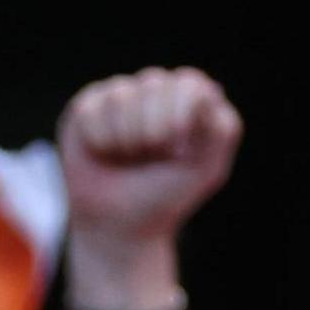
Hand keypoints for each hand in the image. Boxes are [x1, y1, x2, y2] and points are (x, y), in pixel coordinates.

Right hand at [58, 67, 242, 255]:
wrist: (117, 226)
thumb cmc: (165, 196)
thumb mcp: (205, 168)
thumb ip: (221, 129)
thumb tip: (203, 95)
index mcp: (193, 100)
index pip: (189, 84)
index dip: (178, 113)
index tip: (173, 150)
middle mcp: (158, 91)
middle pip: (154, 84)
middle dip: (151, 131)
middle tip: (148, 160)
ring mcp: (122, 96)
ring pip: (122, 97)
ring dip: (125, 140)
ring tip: (127, 158)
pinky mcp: (88, 107)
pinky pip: (91, 111)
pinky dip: (99, 141)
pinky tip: (103, 154)